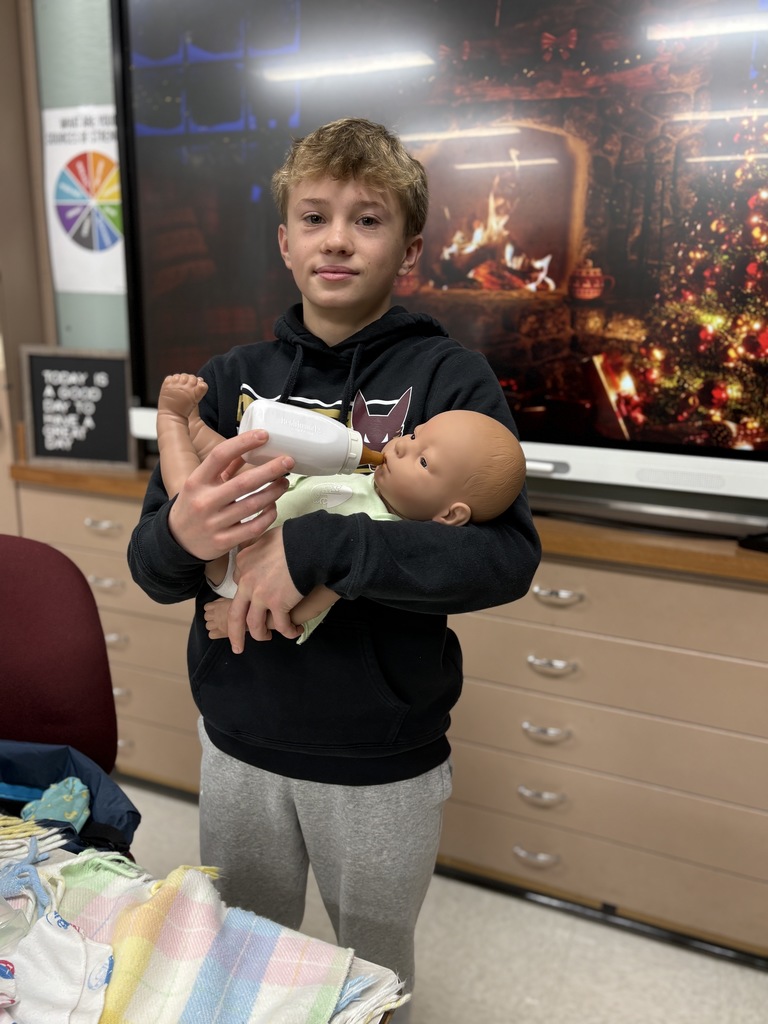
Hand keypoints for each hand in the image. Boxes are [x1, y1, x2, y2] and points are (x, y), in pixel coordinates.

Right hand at [168, 430, 293, 561]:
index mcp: (196, 481)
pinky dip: (268, 515)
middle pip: (244, 482)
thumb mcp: (200, 483)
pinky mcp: (223, 541)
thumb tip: (250, 447)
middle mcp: (204, 501)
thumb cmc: (193, 505)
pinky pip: (254, 527)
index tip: (264, 435)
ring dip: (274, 492)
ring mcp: (214, 523)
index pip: (220, 456)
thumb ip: (223, 467)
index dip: (243, 443)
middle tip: (288, 461)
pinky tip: (273, 507)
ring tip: (284, 482)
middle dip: (270, 470)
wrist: (176, 541)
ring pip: (253, 505)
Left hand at [228, 527, 303, 650]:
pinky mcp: (277, 604)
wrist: (307, 544)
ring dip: (260, 635)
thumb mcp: (265, 536)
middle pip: (235, 614)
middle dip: (234, 634)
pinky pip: (280, 625)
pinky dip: (288, 631)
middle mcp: (246, 581)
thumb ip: (257, 545)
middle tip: (237, 646)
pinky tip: (295, 631)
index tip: (254, 602)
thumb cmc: (292, 538)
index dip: (247, 597)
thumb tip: (259, 548)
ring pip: (254, 625)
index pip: (239, 586)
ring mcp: (260, 594)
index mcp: (243, 563)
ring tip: (267, 637)